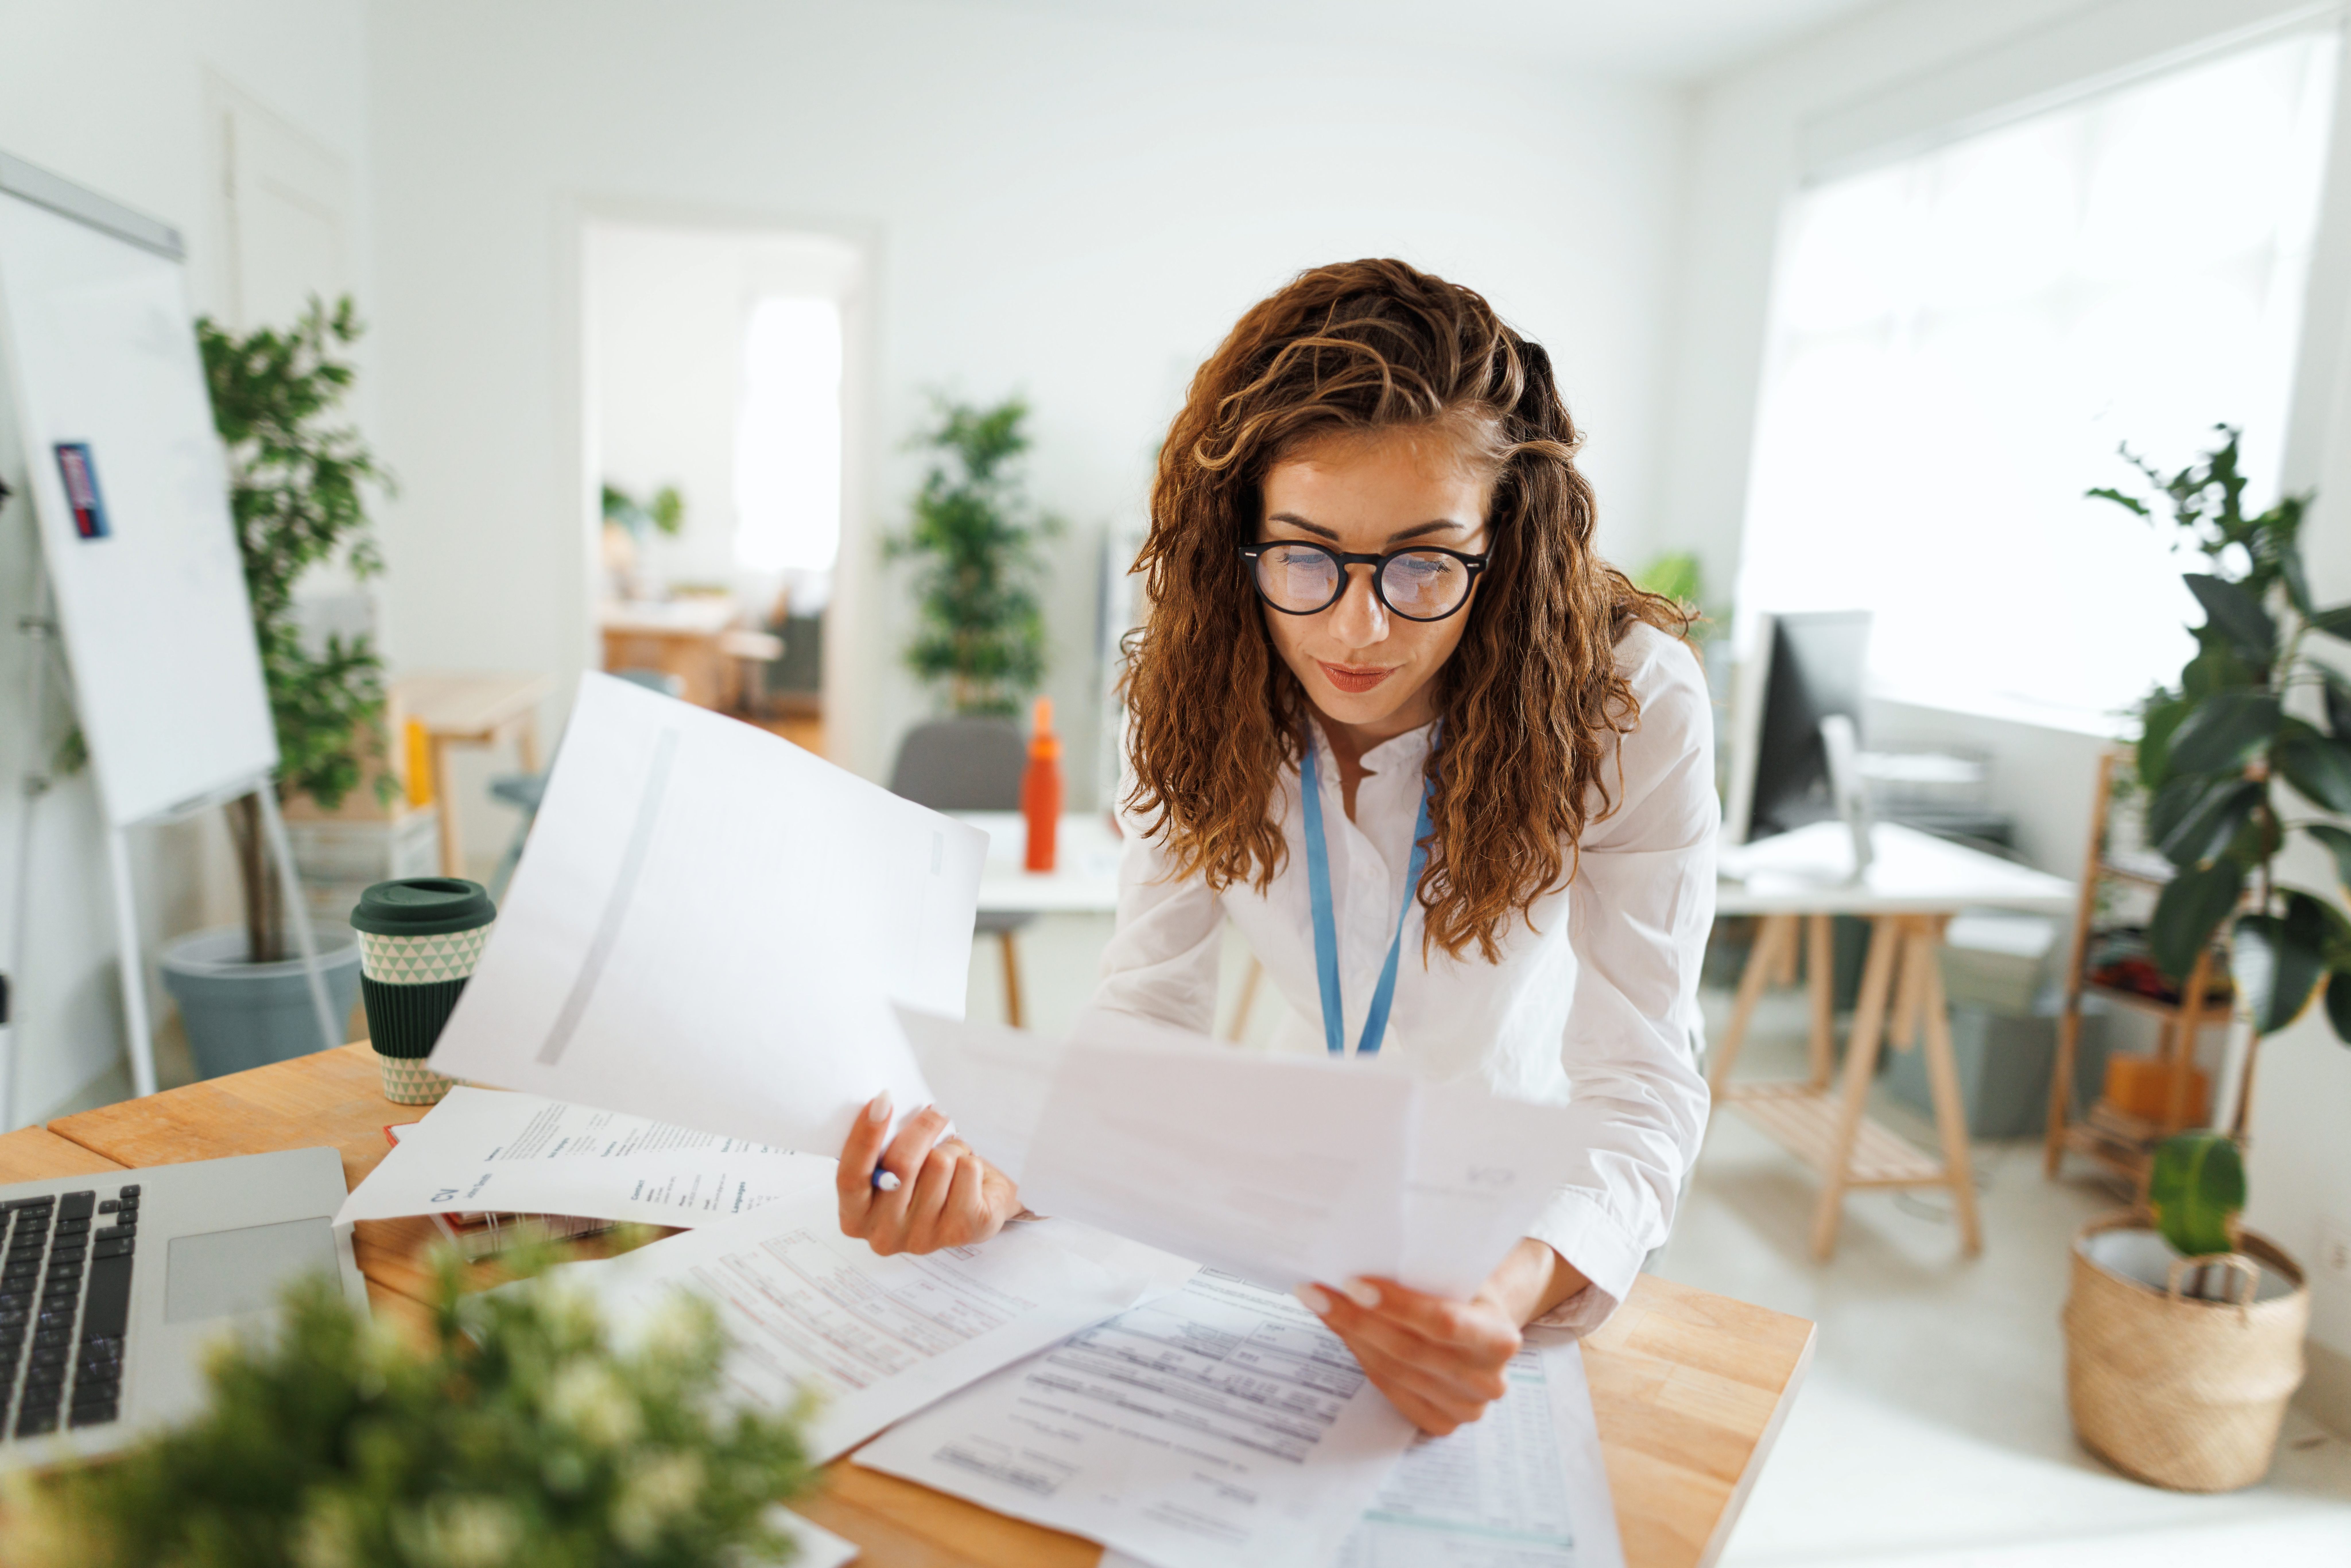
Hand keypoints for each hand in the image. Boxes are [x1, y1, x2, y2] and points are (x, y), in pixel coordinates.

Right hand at [835, 1092, 1022, 1255]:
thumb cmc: (925, 1180)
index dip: (865, 1137)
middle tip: (934, 1112)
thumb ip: (881, 1150)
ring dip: (949, 1149)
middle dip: (921, 1128)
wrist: (976, 1206)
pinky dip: (971, 1160)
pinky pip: (967, 1171)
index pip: (851, 1178)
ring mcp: (923, 1238)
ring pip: (938, 1164)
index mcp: (856, 1218)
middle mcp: (884, 1235)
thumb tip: (884, 1105)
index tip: (882, 1100)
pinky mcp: (962, 1232)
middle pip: (900, 1165)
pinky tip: (968, 1177)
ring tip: (951, 1159)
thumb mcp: (892, 1166)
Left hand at [1298, 1275, 1520, 1434]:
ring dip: (1351, 1337)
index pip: (1443, 1322)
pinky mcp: (1441, 1422)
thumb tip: (1359, 1262)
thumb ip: (1427, 1277)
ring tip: (1320, 1308)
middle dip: (1356, 1319)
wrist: (1485, 1330)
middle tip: (1315, 1292)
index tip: (1351, 1283)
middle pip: (1409, 1349)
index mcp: (1500, 1339)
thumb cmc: (1467, 1295)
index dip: (1395, 1305)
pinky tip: (1343, 1334)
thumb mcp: (1462, 1279)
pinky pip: (1391, 1390)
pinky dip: (1363, 1359)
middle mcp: (1486, 1380)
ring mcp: (1464, 1408)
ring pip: (1393, 1370)